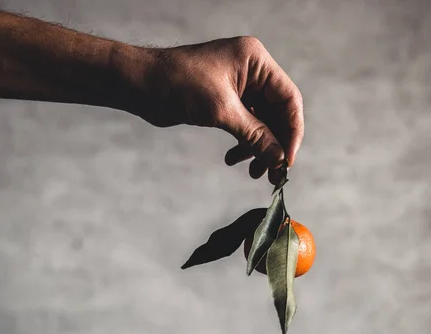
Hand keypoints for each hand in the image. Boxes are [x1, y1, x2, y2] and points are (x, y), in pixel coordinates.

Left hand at [135, 37, 303, 183]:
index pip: (288, 98)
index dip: (292, 131)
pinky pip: (245, 125)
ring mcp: (239, 87)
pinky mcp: (226, 101)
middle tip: (273, 174)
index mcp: (255, 61)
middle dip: (275, 145)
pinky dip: (243, 144)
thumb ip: (255, 135)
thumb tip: (280, 159)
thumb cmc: (176, 84)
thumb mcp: (221, 111)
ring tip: (254, 172)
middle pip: (277, 114)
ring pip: (262, 123)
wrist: (138, 83)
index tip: (287, 160)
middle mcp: (251, 72)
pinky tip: (233, 159)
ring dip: (259, 148)